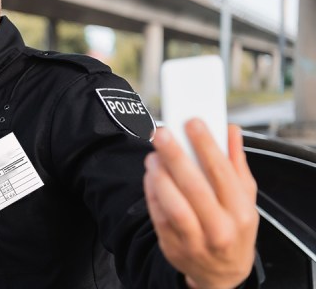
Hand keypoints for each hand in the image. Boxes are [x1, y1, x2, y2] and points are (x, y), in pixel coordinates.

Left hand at [144, 119, 257, 288]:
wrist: (221, 274)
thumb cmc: (234, 230)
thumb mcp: (245, 200)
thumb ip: (236, 164)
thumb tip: (230, 130)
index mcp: (241, 212)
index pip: (222, 173)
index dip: (205, 145)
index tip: (192, 122)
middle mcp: (219, 228)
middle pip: (194, 186)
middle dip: (175, 156)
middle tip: (162, 133)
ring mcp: (195, 240)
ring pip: (173, 203)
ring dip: (159, 175)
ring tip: (153, 156)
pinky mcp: (172, 245)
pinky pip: (158, 215)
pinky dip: (152, 192)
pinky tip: (150, 175)